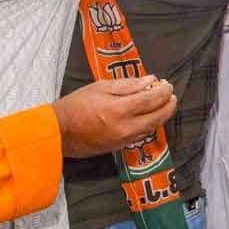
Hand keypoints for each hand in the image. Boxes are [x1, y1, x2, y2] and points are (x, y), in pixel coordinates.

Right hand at [54, 76, 176, 157]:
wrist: (57, 133)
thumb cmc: (75, 106)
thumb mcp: (100, 87)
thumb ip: (128, 85)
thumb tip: (150, 80)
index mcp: (119, 109)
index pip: (151, 99)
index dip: (163, 91)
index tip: (167, 84)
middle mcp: (125, 127)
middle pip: (157, 117)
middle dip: (168, 105)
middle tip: (171, 95)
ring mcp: (123, 140)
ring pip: (152, 128)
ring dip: (161, 115)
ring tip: (164, 103)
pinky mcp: (119, 148)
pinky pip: (141, 135)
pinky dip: (149, 125)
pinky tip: (149, 116)